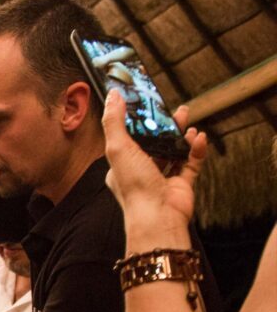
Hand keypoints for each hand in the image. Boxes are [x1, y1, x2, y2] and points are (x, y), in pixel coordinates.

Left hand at [102, 88, 206, 232]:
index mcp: (121, 165)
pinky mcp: (181, 185)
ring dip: (181, 135)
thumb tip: (113, 94)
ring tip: (188, 121)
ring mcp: (162, 178)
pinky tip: (198, 138)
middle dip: (165, 126)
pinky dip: (195, 150)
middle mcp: (141, 171)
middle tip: (176, 110)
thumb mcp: (118, 148)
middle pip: (154, 143)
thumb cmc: (134, 186)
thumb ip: (114, 121)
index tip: (148, 105)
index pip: (128, 139)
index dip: (138, 122)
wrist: (158, 216)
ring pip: (173, 151)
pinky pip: (191, 163)